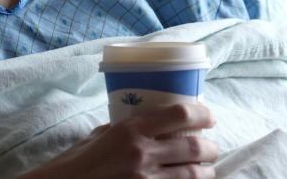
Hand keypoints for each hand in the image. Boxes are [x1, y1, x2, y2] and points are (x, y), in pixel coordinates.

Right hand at [19, 102, 218, 178]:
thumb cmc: (76, 163)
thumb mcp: (100, 136)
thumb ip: (127, 129)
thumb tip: (152, 123)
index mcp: (131, 129)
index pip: (180, 114)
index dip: (203, 114)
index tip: (210, 118)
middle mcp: (142, 153)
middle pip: (194, 147)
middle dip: (210, 148)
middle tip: (211, 148)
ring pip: (193, 175)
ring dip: (205, 172)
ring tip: (206, 170)